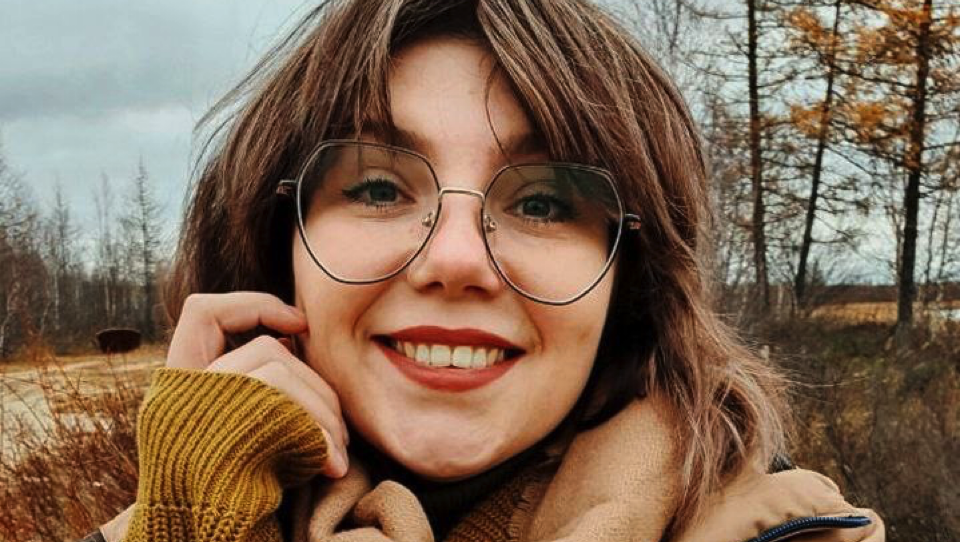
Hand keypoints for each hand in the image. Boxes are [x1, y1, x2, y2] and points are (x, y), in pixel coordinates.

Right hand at [165, 291, 348, 477]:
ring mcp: (194, 414)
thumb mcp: (236, 429)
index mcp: (178, 385)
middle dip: (315, 384)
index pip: (203, 314)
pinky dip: (320, 434)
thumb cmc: (231, 493)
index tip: (297, 325)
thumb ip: (250, 388)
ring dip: (324, 413)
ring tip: (338, 455)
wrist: (205, 541)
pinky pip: (283, 407)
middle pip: (265, 351)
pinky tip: (331, 466)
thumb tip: (297, 343)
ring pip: (279, 372)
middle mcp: (177, 393)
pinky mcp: (219, 439)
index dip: (252, 306)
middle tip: (337, 431)